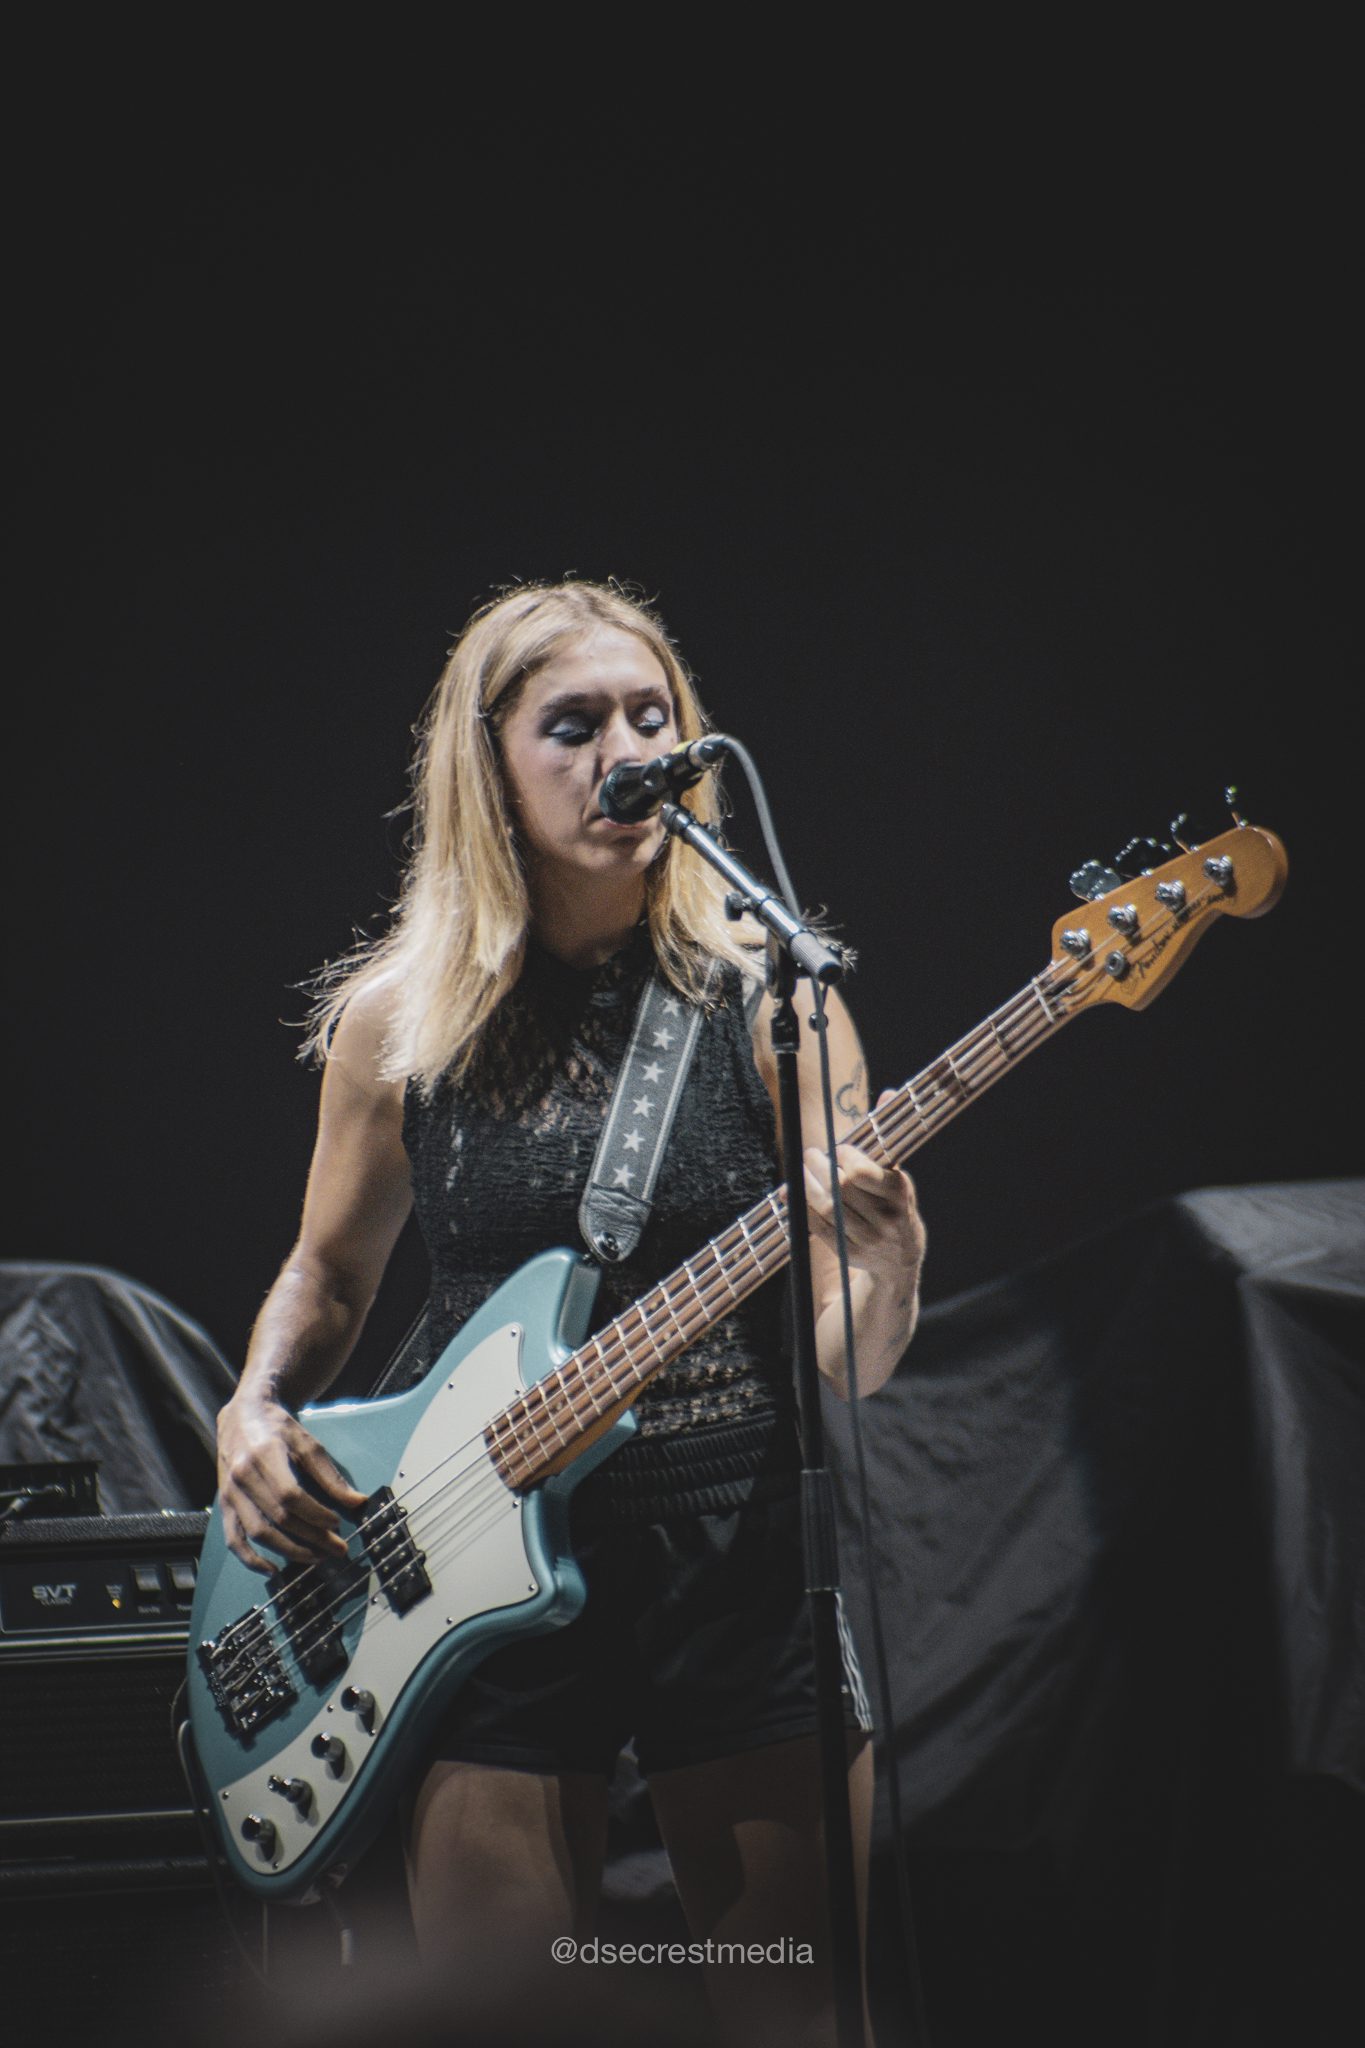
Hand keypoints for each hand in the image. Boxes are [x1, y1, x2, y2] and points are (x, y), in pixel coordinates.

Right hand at [217, 1391, 368, 1575]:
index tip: (338, 1523)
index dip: (316, 1514)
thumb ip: (330, 1475)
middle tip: (337, 1548)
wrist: (242, 1415)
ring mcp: (230, 1493)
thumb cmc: (278, 1428)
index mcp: (264, 1455)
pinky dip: (250, 1560)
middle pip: (279, 1517)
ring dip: (289, 1551)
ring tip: (316, 1558)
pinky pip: (233, 1539)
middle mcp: (243, 1476)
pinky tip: (272, 1570)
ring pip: (259, 1532)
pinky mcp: (225, 1505)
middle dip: (311, 1537)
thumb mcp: (308, 1442)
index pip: (291, 1495)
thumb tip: (357, 1502)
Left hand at [803, 1096, 925, 1282]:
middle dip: (820, 1168)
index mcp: (900, 1194)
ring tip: (801, 1170)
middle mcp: (886, 1218)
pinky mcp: (849, 1253)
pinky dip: (802, 1208)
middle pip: (842, 1188)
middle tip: (811, 1154)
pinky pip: (818, 1228)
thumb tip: (886, 1093)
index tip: (838, 1149)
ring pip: (828, 1208)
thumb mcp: (897, 1174)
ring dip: (807, 1186)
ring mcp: (867, 1238)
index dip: (845, 1157)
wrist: (900, 1259)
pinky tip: (792, 1193)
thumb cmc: (896, 1205)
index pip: (863, 1173)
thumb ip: (886, 1137)